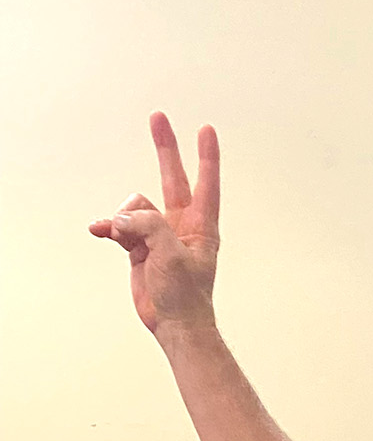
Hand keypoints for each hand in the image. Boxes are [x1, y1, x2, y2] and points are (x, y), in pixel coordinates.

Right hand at [89, 113, 219, 339]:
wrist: (173, 324)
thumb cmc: (186, 295)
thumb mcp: (173, 254)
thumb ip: (150, 225)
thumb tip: (121, 219)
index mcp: (201, 226)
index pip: (206, 183)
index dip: (206, 156)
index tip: (206, 130)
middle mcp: (181, 225)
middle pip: (172, 177)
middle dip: (165, 148)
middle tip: (158, 117)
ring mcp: (158, 234)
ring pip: (135, 206)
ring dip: (125, 218)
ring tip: (126, 239)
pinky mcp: (139, 245)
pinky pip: (119, 224)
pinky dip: (109, 226)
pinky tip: (99, 231)